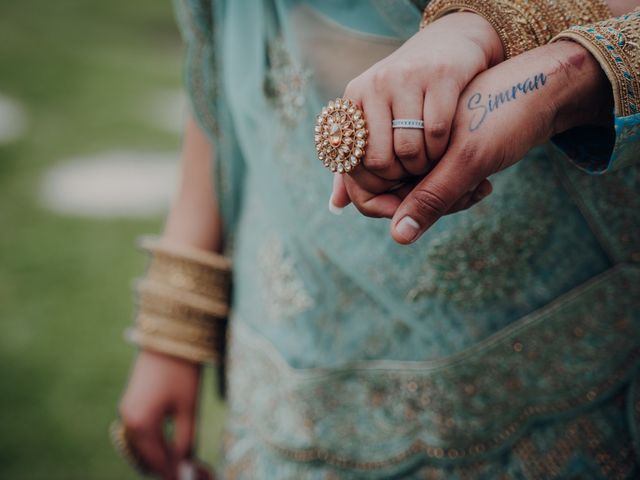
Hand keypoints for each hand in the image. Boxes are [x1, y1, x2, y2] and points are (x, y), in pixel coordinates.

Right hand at [119, 351, 212, 479]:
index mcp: (141, 424)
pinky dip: (155, 445)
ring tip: (186, 463)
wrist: (166, 336)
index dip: (176, 475)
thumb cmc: (181, 371)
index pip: (159, 462)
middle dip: (168, 469)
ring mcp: (126, 413)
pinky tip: (173, 447)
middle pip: (147, 460)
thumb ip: (186, 440)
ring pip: (143, 450)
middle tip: (193, 472)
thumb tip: (186, 466)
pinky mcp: (131, 404)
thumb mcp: (188, 408)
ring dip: (161, 459)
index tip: (194, 478)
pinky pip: (141, 436)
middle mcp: (127, 421)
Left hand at [331, 11, 503, 216]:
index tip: (391, 188)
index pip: (351, 162)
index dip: (372, 186)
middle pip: (379, 161)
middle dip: (400, 179)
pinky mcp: (440, 75)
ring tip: (430, 162)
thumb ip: (356, 161)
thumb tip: (336, 205)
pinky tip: (446, 145)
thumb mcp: (377, 118)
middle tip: (413, 175)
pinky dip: (443, 148)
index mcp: (353, 99)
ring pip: (410, 150)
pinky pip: (438, 132)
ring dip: (424, 167)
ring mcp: (406, 78)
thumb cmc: (409, 93)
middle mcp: (374, 85)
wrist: (450, 45)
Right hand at [386, 40, 612, 243]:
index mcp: (396, 123)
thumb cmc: (505, 112)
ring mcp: (423, 144)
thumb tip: (398, 237)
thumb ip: (429, 198)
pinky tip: (483, 183)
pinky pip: (440, 185)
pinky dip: (460, 191)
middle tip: (470, 190)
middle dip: (435, 203)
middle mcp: (403, 134)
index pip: (377, 186)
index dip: (407, 204)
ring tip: (480, 184)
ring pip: (421, 195)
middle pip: (398, 195)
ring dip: (451, 199)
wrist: (542, 88)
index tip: (452, 196)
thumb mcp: (467, 161)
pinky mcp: (443, 150)